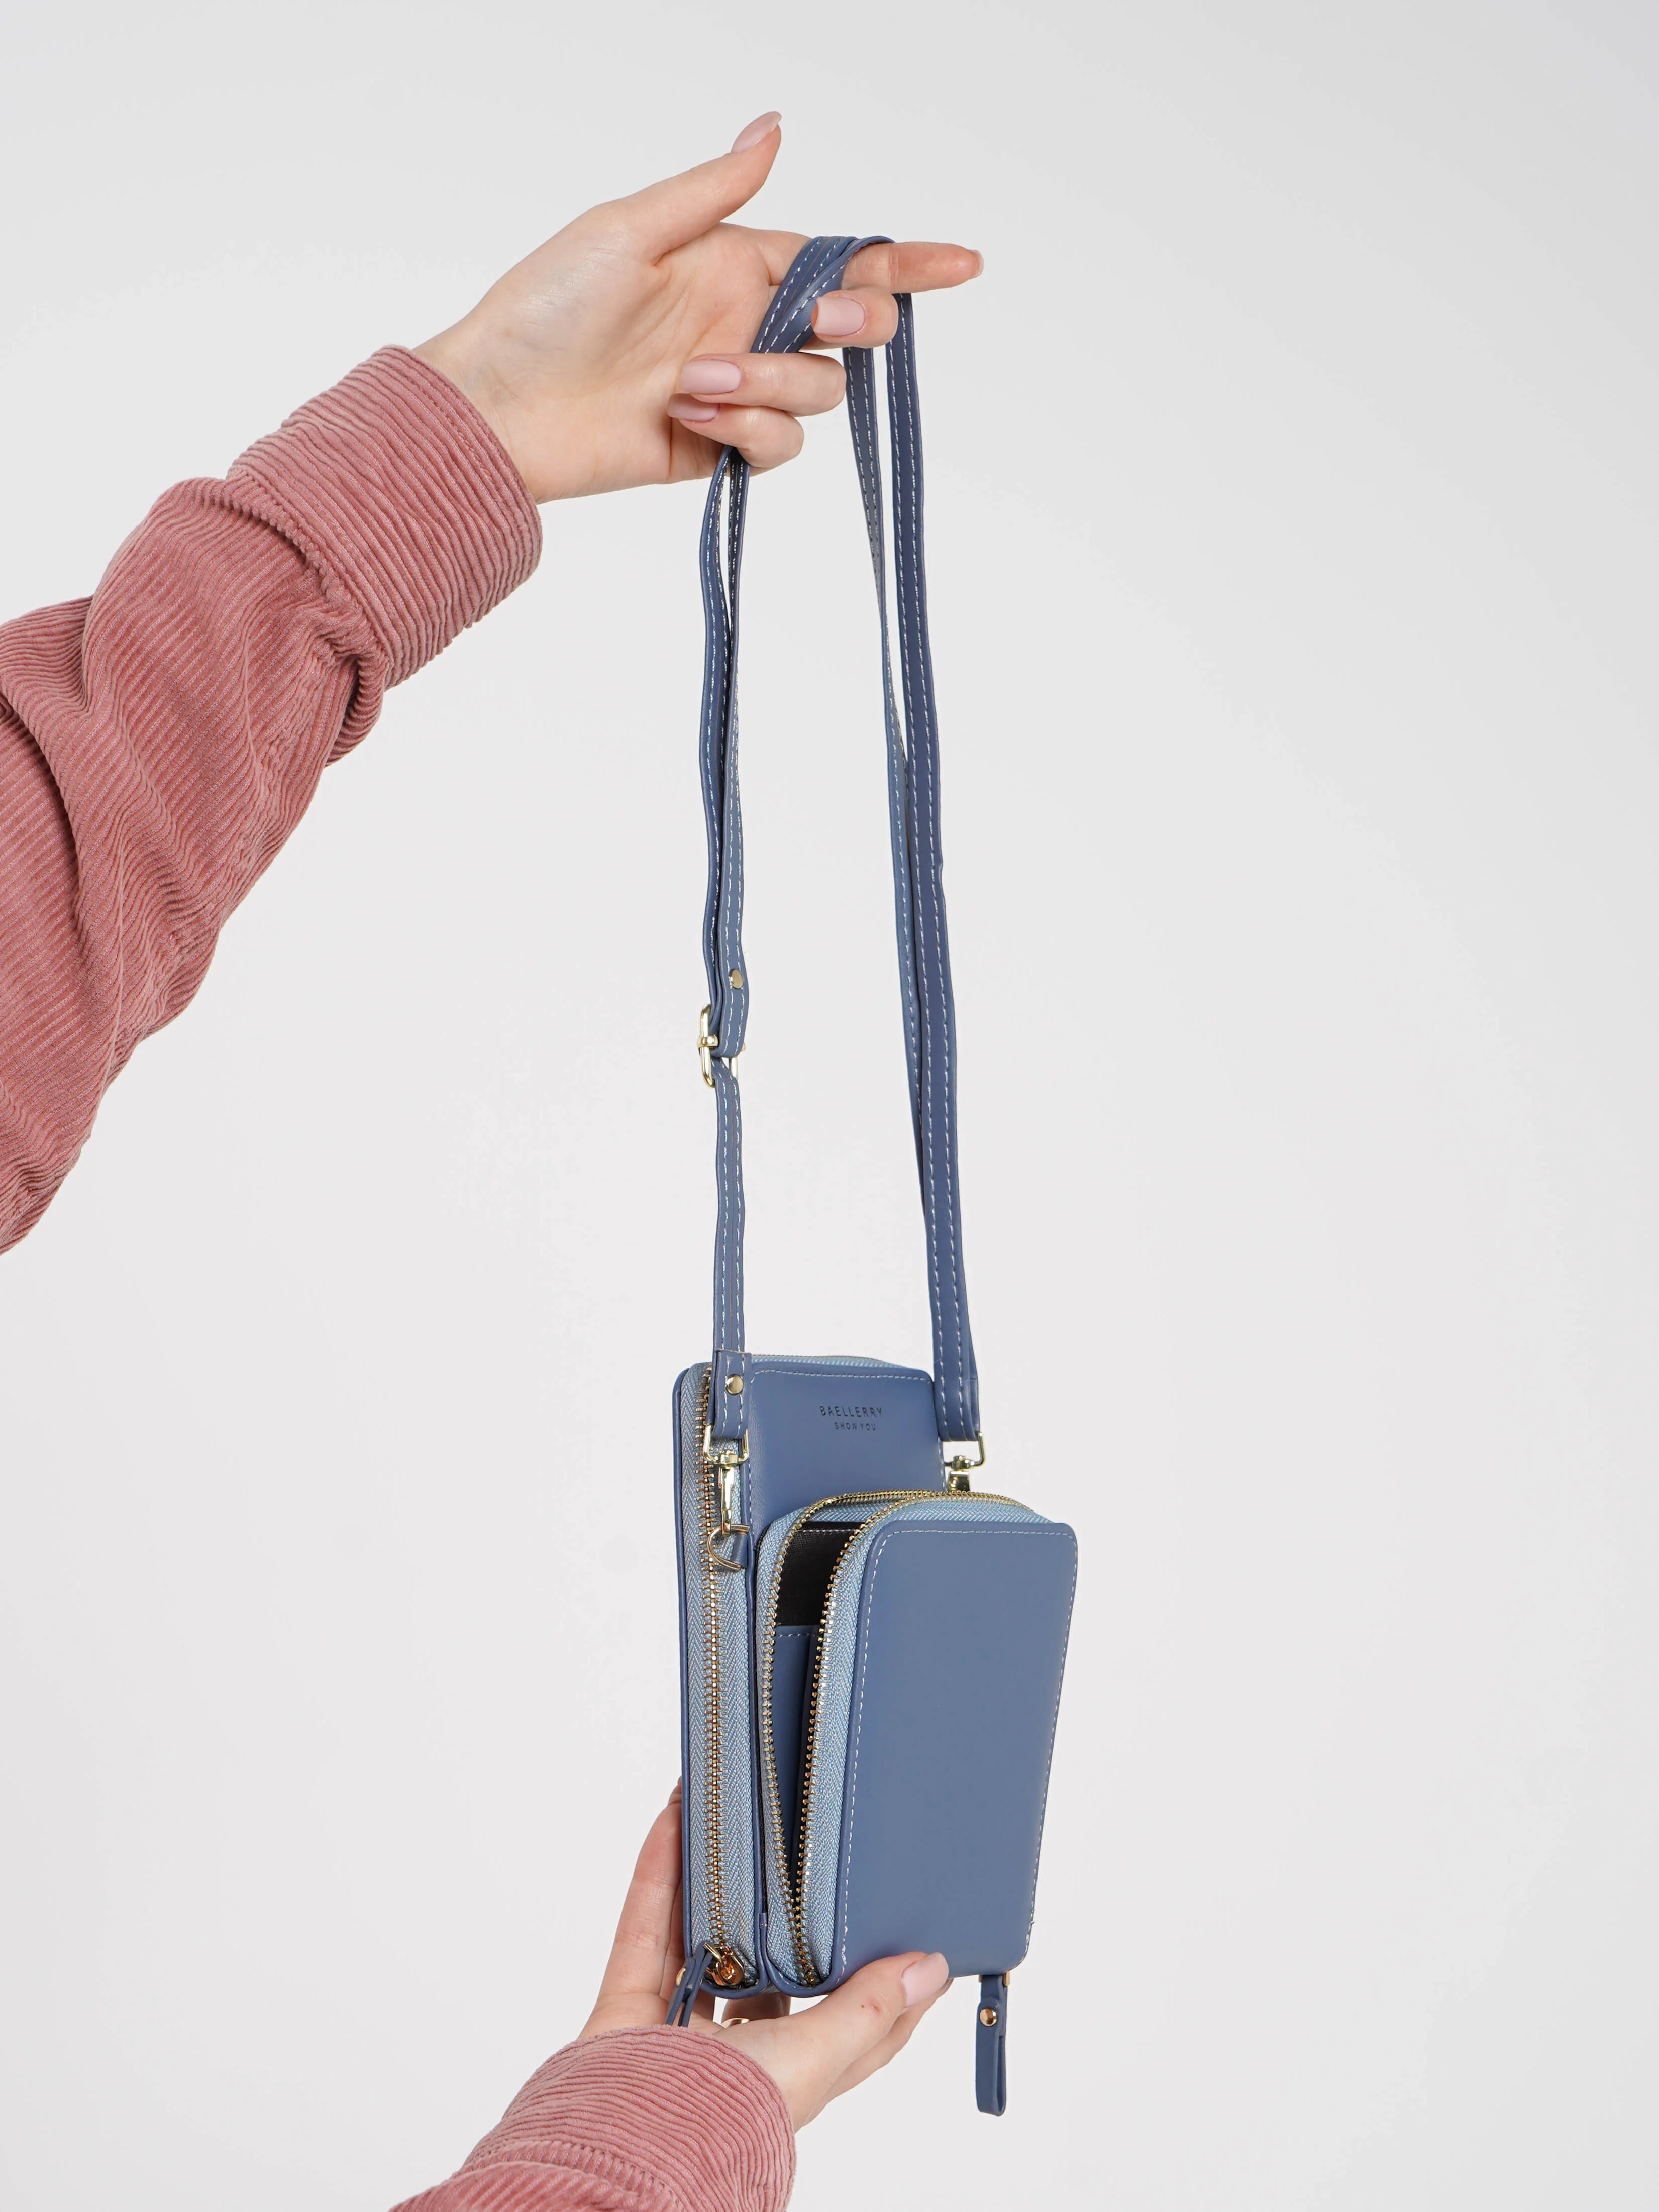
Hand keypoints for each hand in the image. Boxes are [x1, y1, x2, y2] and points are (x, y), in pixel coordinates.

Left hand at [414, 113, 980, 501]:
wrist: (502, 406)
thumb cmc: (546, 306)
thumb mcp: (629, 227)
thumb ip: (716, 191)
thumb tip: (774, 128)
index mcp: (736, 264)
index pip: (841, 262)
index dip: (908, 265)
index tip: (963, 264)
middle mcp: (748, 326)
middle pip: (851, 331)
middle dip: (851, 324)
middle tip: (820, 321)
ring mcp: (739, 390)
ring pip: (818, 393)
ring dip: (767, 382)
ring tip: (690, 379)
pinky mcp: (722, 447)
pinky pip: (779, 445)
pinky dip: (745, 427)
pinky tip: (689, 414)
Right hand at [580, 1780, 952, 2128]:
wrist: (633, 2139)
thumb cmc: (732, 2112)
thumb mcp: (821, 2056)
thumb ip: (870, 2008)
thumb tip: (931, 1969)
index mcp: (788, 2066)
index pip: (845, 2016)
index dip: (875, 1975)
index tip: (902, 1926)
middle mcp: (733, 2045)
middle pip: (759, 1963)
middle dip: (769, 1910)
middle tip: (792, 1849)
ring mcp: (675, 2023)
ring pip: (695, 1934)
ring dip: (706, 1876)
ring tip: (725, 1816)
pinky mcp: (627, 2002)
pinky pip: (644, 1923)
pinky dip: (657, 1871)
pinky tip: (674, 1819)